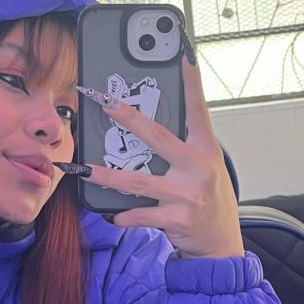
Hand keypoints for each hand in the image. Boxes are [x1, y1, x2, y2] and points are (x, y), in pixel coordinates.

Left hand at [77, 56, 243, 259]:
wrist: (221, 246)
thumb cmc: (209, 201)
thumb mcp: (206, 169)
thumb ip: (183, 149)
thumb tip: (146, 129)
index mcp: (206, 151)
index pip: (198, 110)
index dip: (192, 83)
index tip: (184, 56)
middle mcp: (198, 168)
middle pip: (157, 137)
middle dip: (128, 118)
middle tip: (105, 102)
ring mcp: (186, 194)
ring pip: (136, 180)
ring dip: (105, 175)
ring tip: (82, 170)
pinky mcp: (175, 218)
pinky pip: (138, 214)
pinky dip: (121, 215)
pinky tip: (111, 214)